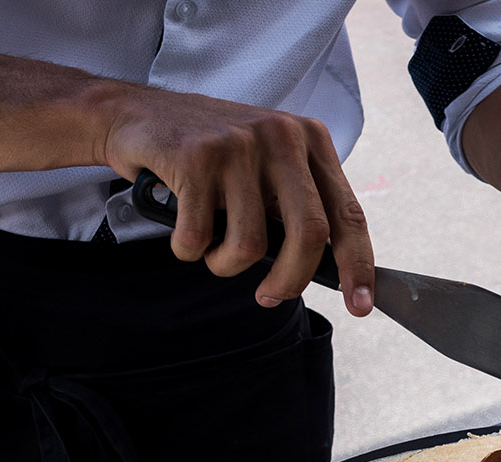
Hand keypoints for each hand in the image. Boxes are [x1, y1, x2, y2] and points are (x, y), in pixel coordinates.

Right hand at [100, 87, 375, 315]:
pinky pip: (200, 237)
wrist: (139, 118)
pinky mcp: (197, 156)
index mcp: (310, 140)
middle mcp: (282, 136)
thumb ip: (297, 206)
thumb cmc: (210, 157)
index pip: (348, 214)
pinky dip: (188, 248)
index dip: (358, 265)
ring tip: (211, 247)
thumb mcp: (267, 168)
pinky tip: (183, 228)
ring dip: (225, 264)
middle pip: (309, 234)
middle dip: (291, 281)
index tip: (362, 304)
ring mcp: (240, 144)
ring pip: (251, 245)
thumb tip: (329, 270)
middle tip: (270, 297)